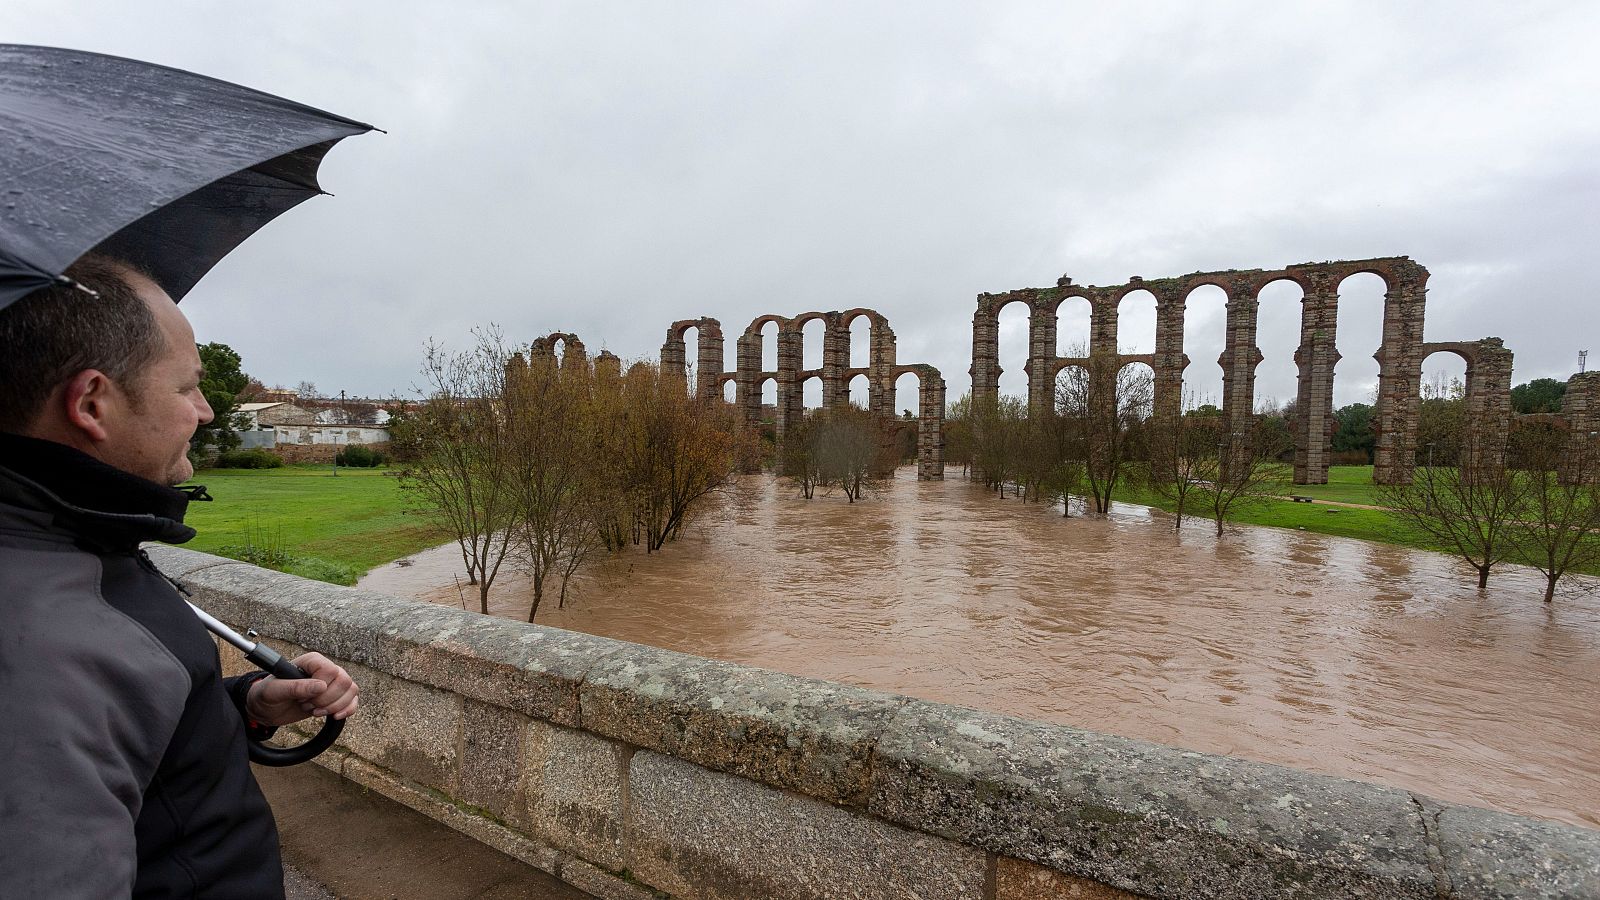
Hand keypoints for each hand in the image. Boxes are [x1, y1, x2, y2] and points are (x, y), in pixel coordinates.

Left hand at [245, 652, 359, 726]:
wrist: (267, 709)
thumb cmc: (267, 694)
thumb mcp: (274, 691)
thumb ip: (296, 687)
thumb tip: (320, 687)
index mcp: (312, 661)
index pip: (331, 670)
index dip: (320, 687)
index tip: (302, 697)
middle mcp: (325, 669)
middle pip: (344, 681)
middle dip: (326, 700)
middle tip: (307, 705)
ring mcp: (332, 683)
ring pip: (351, 690)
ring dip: (334, 706)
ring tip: (315, 711)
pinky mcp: (336, 697)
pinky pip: (353, 700)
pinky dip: (348, 710)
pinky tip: (334, 717)